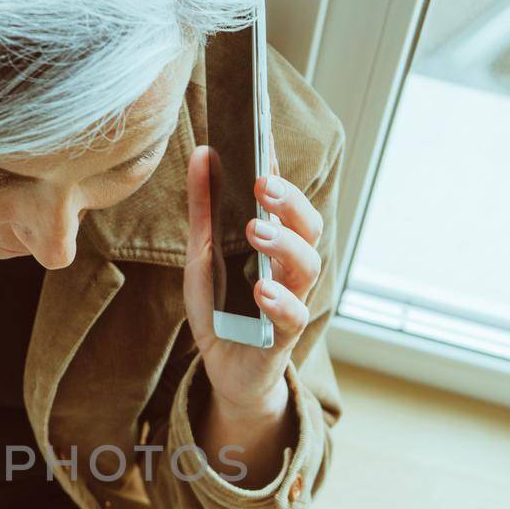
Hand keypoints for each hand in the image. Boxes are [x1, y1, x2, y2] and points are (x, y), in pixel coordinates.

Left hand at [182, 144, 323, 421]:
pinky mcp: (283, 337)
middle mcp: (290, 266)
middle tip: (263, 183)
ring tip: (255, 230)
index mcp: (275, 241)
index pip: (284, 199)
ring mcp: (292, 299)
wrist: (224, 369)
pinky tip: (262, 289)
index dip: (279, 169)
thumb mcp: (203, 255)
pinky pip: (293, 316)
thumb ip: (205, 210)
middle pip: (307, 226)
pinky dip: (280, 301)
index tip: (265, 138)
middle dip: (289, 201)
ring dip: (283, 244)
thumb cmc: (222, 309)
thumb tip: (204, 153)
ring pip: (306, 266)